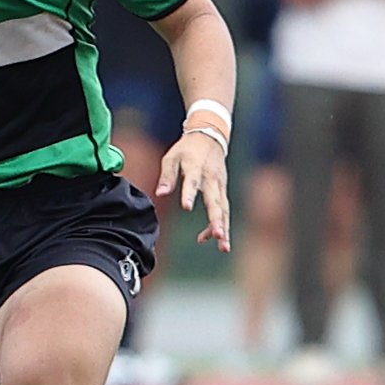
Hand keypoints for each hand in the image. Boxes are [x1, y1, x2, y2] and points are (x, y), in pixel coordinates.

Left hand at [157, 126, 232, 252]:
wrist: (209, 137)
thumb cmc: (186, 149)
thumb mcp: (171, 157)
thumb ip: (167, 176)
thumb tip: (160, 194)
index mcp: (196, 167)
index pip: (193, 182)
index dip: (190, 194)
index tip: (186, 207)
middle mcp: (212, 178)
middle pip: (216, 201)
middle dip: (217, 220)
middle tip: (219, 236)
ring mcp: (220, 185)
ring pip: (224, 209)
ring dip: (223, 227)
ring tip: (223, 247)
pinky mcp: (222, 190)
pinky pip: (223, 209)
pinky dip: (219, 223)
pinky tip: (210, 238)